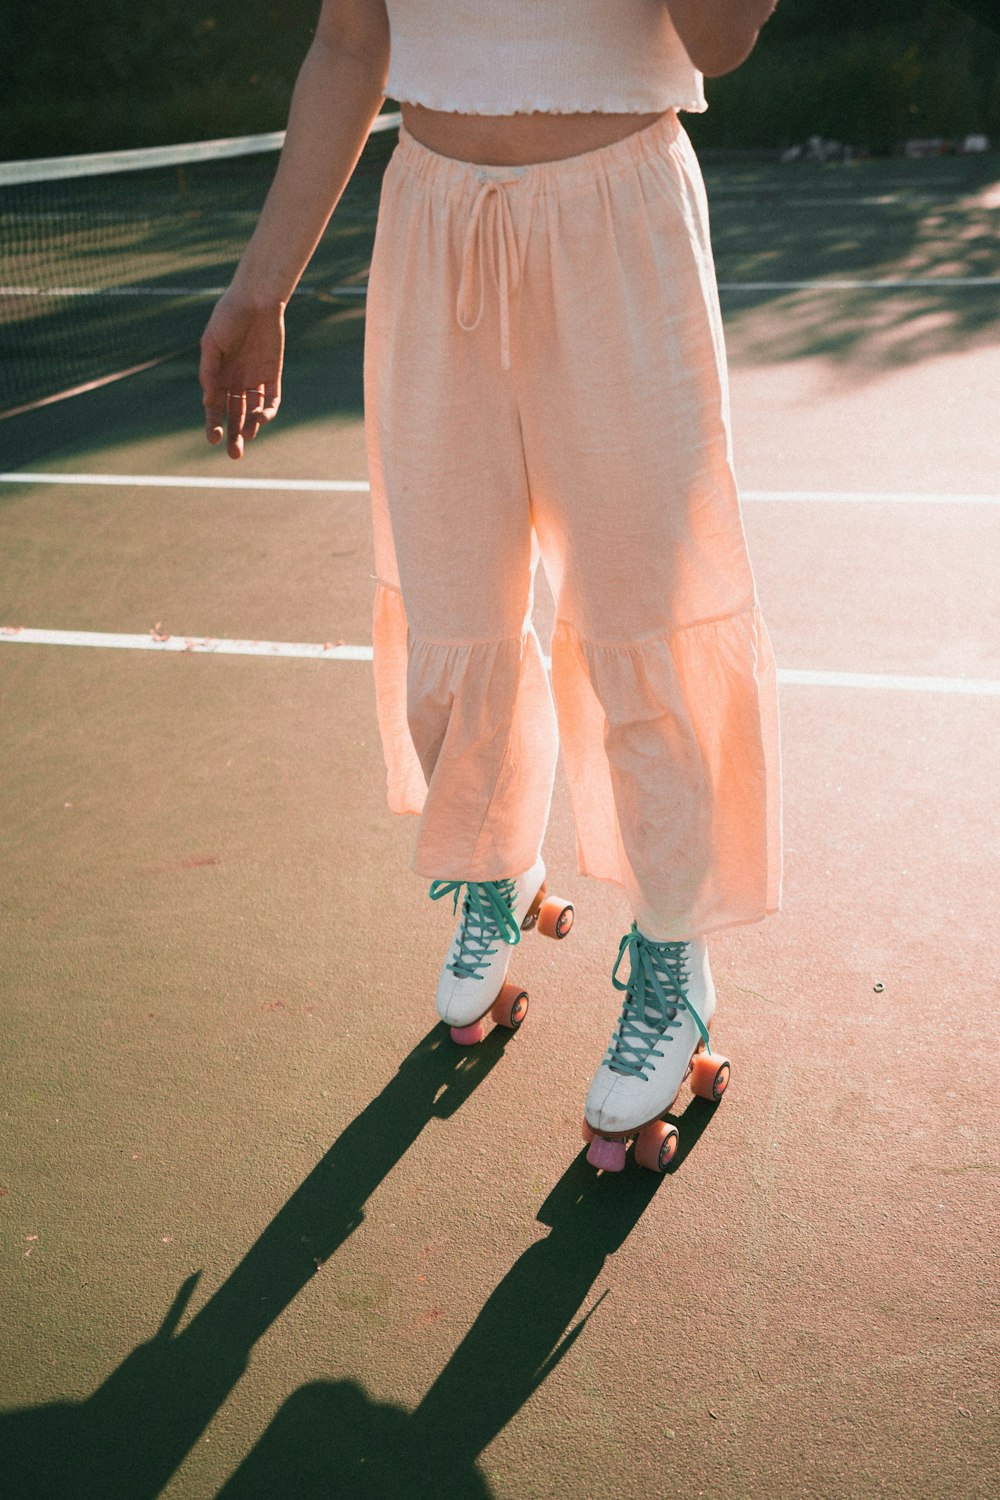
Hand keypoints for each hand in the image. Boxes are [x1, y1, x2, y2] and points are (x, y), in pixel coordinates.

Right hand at [199, 289, 285, 458]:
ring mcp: (254, 379)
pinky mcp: (272, 375)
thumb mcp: (212, 344)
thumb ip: (209, 372)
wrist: (255, 300)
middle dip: (234, 435)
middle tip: (234, 455)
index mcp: (217, 375)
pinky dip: (267, 411)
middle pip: (234, 415)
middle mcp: (235, 381)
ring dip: (250, 426)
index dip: (213, 424)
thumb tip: (208, 402)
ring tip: (247, 437)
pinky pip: (271, 398)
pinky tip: (262, 418)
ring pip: (252, 411)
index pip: (215, 407)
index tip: (212, 439)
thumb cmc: (228, 318)